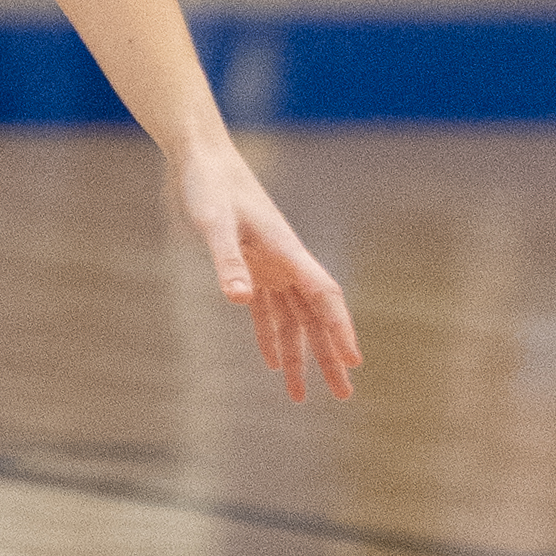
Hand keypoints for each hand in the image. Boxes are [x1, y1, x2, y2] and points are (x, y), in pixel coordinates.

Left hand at [170, 135, 359, 403]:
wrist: (202, 159)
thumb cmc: (209, 186)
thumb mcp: (213, 224)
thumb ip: (227, 260)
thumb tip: (241, 300)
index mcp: (286, 251)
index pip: (324, 295)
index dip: (340, 328)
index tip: (353, 359)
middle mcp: (285, 262)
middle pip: (316, 316)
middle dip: (329, 355)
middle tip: (345, 394)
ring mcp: (270, 266)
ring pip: (294, 319)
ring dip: (300, 355)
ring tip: (303, 396)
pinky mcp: (251, 267)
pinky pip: (268, 311)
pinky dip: (272, 337)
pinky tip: (273, 363)